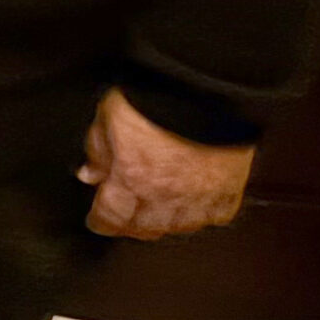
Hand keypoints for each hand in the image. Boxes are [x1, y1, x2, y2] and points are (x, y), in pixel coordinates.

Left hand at [78, 87, 255, 240]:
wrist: (209, 89)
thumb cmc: (158, 96)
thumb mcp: (109, 115)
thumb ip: (97, 150)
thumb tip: (90, 174)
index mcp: (130, 177)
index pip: (109, 218)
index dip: (100, 221)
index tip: (97, 219)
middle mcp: (165, 195)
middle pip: (142, 229)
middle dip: (129, 224)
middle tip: (125, 213)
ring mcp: (199, 198)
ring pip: (178, 228)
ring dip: (163, 222)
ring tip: (156, 208)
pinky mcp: (229, 193)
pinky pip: (213, 217)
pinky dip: (201, 214)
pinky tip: (193, 203)